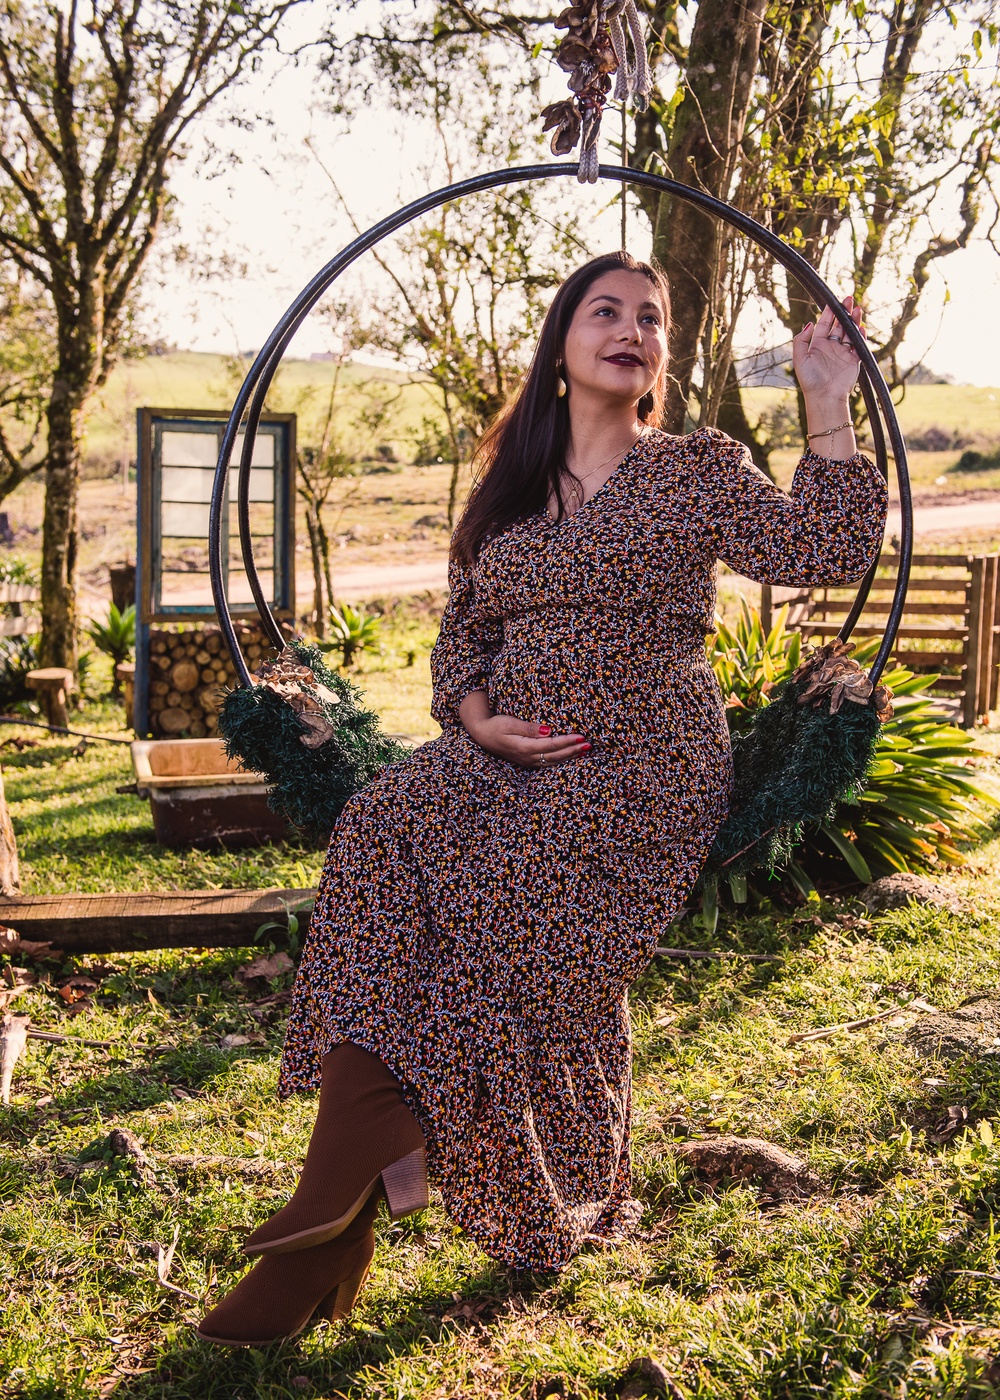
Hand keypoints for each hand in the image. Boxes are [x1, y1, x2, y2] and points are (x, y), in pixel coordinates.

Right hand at [458, 693, 590, 768]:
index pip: (551, 745)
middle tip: (589, 744)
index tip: (581, 736)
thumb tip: (548, 730)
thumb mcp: (509, 723)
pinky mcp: (528, 761)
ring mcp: (528, 761)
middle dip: (573, 750)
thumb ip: (528, 728)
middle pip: (555, 755)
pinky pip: (548, 762)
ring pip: (553, 761)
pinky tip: (570, 755)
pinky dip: (561, 759)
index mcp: (524, 747)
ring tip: (585, 750)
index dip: (567, 741)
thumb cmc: (495, 725)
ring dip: (570, 756)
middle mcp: (527, 757)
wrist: (482, 734)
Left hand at [792, 295, 864, 402]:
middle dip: (845, 313)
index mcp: (818, 345)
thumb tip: (809, 323)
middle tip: (849, 299)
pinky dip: (861, 337)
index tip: (834, 301)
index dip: (830, 312)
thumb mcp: (799, 358)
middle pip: (839, 326)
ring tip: (857, 310)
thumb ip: (801, 340)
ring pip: (850, 333)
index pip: (825, 324)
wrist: (824, 396)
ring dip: (854, 321)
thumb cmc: (810, 380)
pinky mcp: (853, 361)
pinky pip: (859, 346)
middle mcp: (831, 348)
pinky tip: (862, 328)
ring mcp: (843, 354)